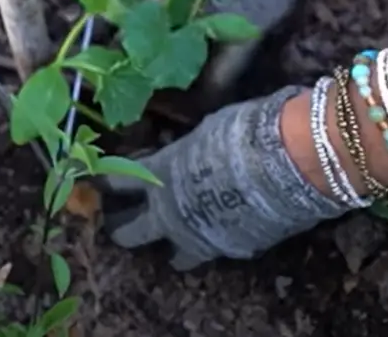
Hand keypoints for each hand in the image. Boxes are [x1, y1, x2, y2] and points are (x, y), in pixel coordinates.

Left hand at [98, 85, 349, 269]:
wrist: (291, 162)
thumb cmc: (245, 132)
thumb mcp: (205, 132)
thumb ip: (187, 150)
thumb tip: (187, 152)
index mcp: (158, 174)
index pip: (119, 181)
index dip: (106, 182)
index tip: (97, 183)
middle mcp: (169, 211)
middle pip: (131, 231)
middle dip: (121, 228)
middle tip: (116, 227)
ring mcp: (198, 236)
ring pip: (174, 255)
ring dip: (170, 246)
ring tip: (169, 243)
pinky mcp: (229, 250)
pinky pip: (212, 250)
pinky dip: (210, 243)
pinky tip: (215, 234)